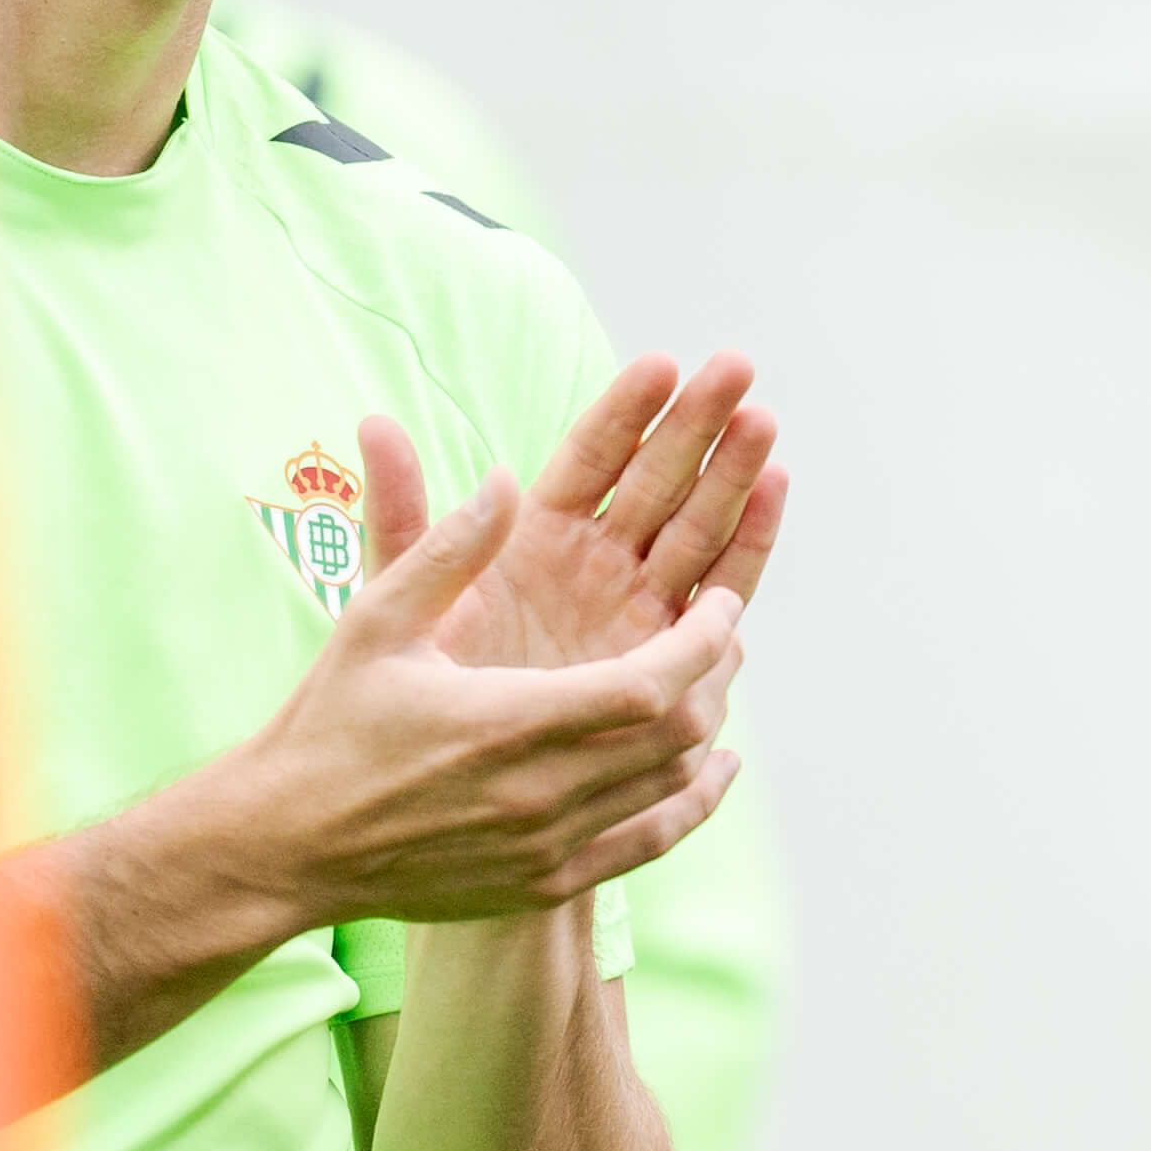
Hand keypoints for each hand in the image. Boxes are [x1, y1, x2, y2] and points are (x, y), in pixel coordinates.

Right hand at [208, 459, 745, 935]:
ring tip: (710, 681)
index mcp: (507, 722)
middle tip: (720, 631)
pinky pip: (651, 842)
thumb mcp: (376, 621)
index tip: (720, 604)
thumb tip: (505, 478)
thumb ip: (447, 549)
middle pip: (677, 736)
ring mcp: (548, 847)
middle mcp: (540, 793)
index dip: (703, 643)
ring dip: (705, 730)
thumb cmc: (327, 725)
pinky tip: (710, 769)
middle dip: (714, 676)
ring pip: (671, 786)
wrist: (288, 845)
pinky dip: (693, 802)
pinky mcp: (546, 883)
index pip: (649, 685)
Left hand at [378, 355, 786, 674]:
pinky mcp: (667, 653)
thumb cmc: (410, 691)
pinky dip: (747, 543)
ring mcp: (636, 605)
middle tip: (736, 366)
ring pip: (695, 525)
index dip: (625, 410)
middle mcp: (593, 562)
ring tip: (763, 421)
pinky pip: (716, 593)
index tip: (663, 364)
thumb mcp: (395, 599)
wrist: (446, 787)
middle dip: (697, 424)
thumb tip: (375, 425)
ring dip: (732, 473)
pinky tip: (776, 488)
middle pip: (656, 478)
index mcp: (533, 536)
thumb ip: (399, 514)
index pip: (590, 457)